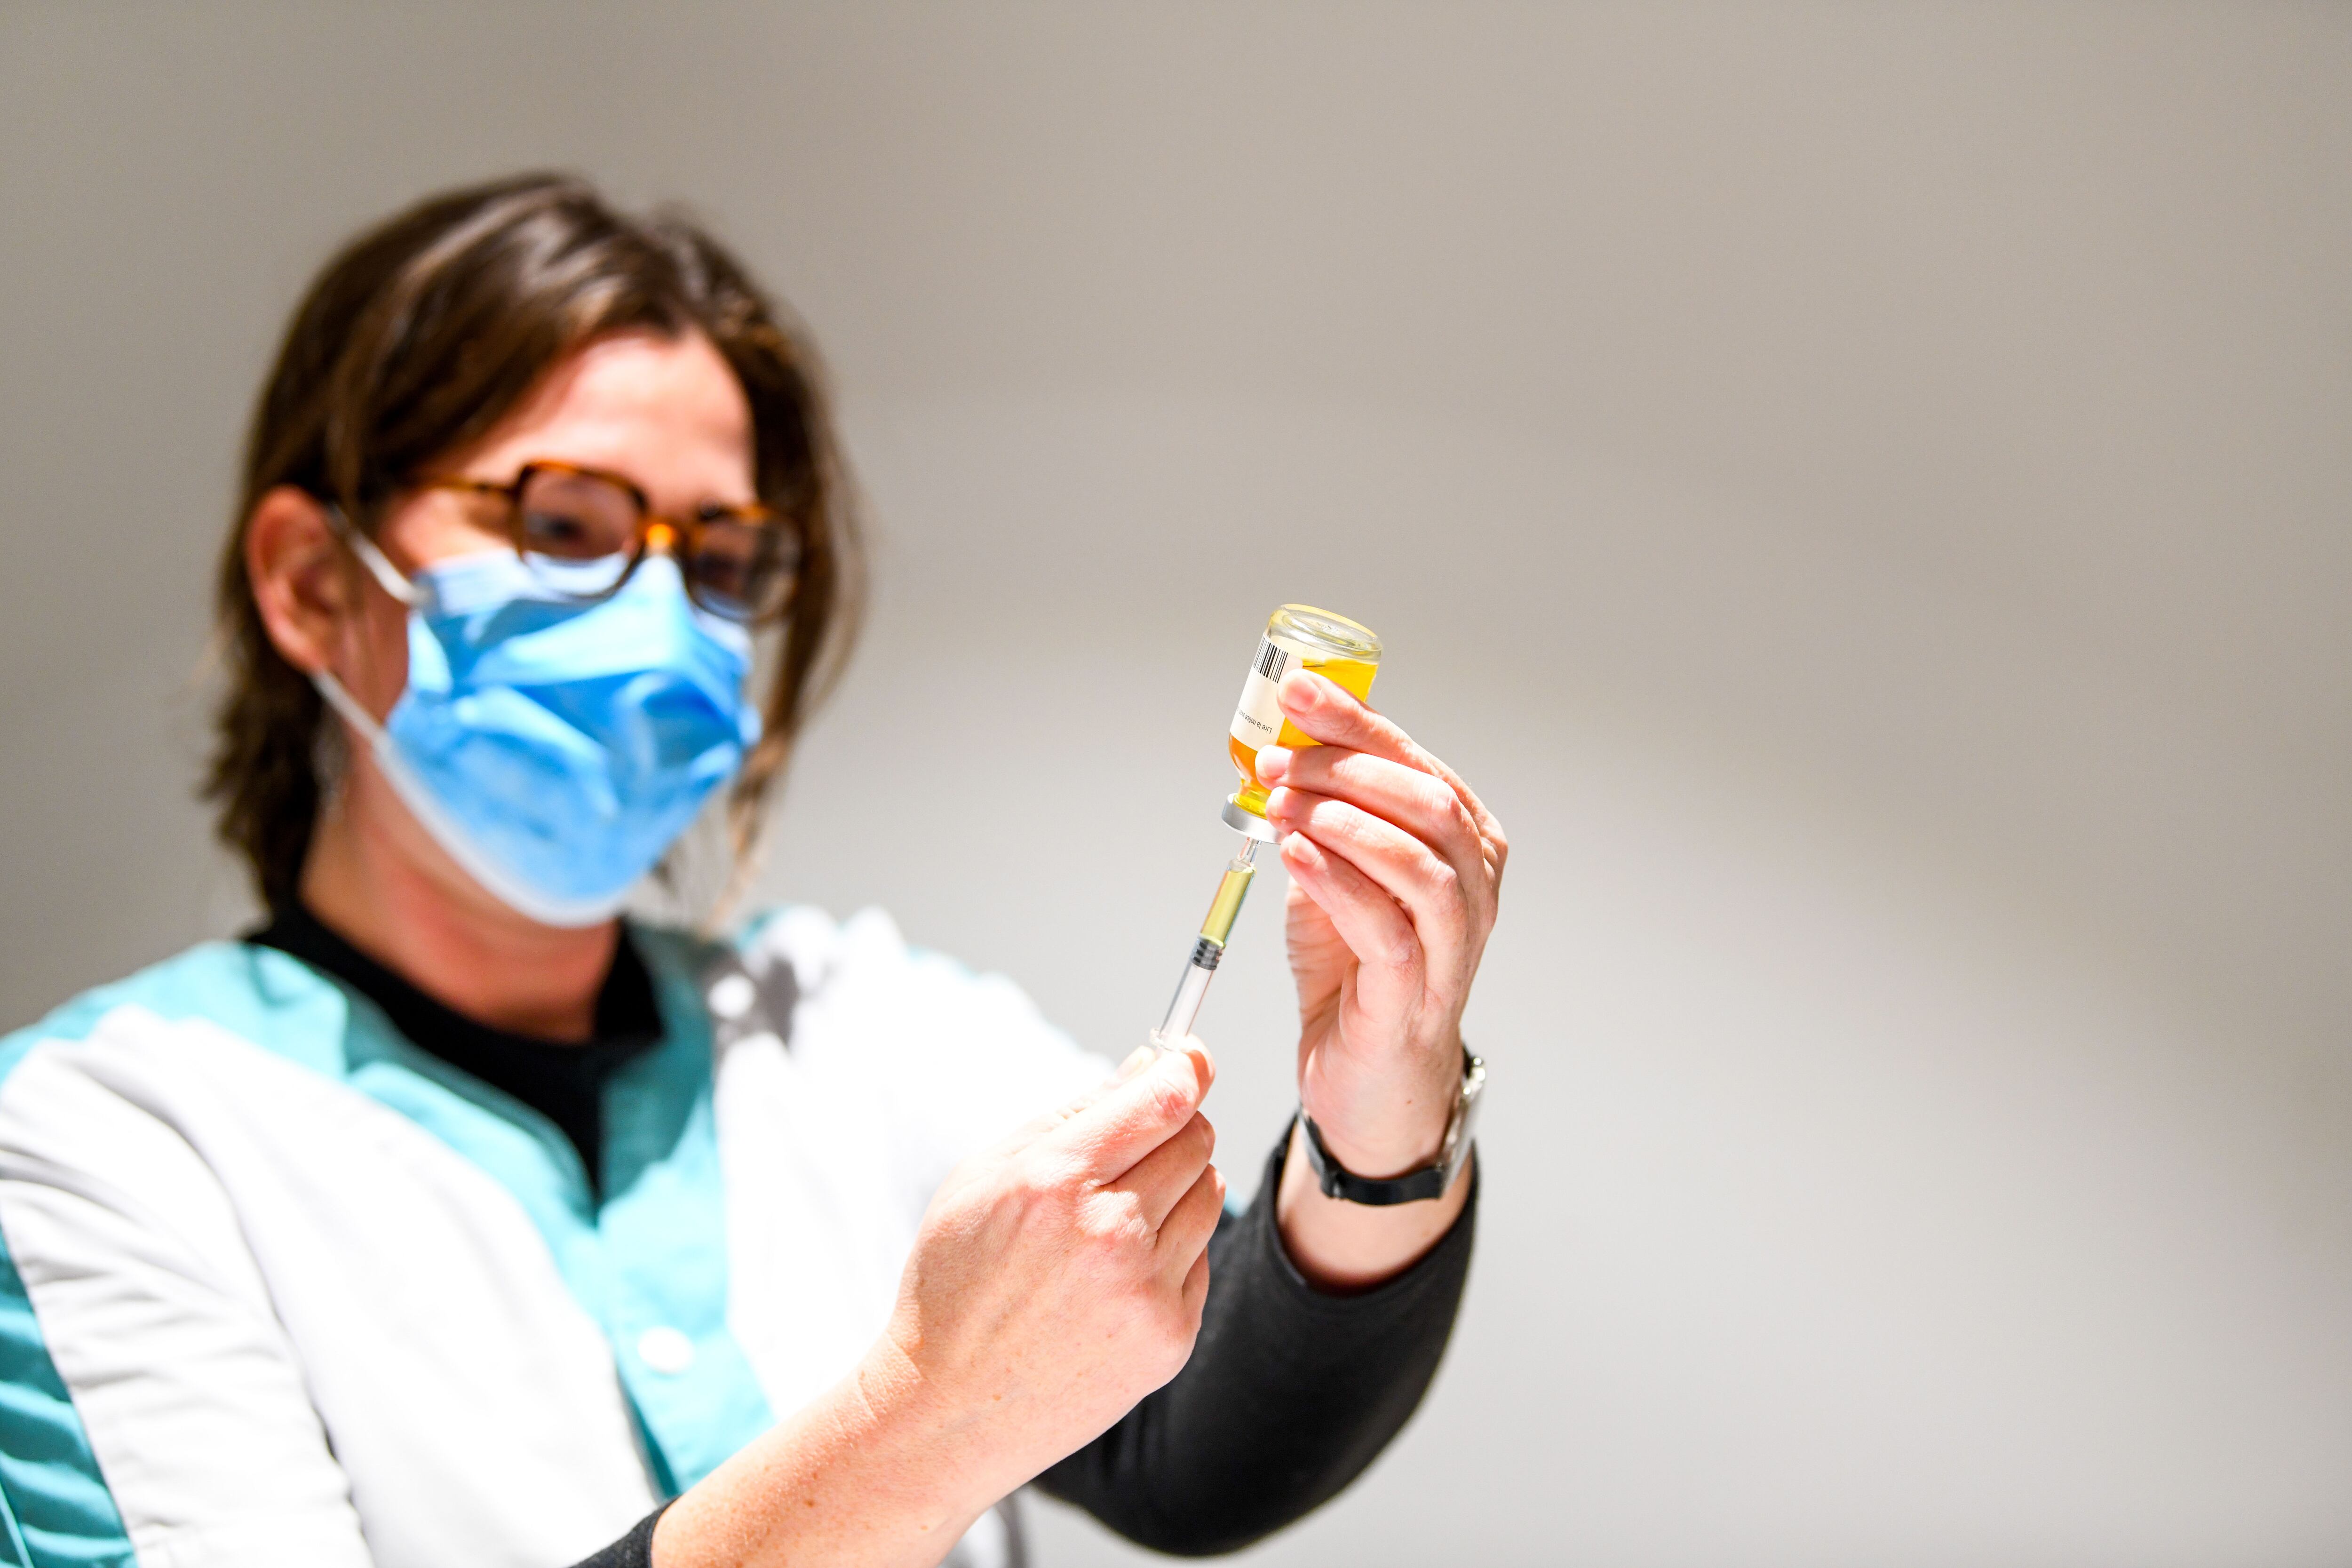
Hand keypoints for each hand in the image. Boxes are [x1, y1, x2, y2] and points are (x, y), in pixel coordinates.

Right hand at [652, 1046, 1225, 1567]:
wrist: (948, 1407)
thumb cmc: (958, 1280)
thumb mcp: (985, 1176)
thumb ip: (1073, 1113)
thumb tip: (1153, 1063)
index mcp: (1053, 1180)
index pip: (1165, 1099)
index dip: (1188, 1066)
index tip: (1190, 1058)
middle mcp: (1107, 1232)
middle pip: (1197, 1138)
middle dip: (1175, 1126)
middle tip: (1137, 1146)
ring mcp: (1144, 1290)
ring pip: (1209, 1194)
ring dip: (1176, 1189)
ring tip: (1115, 1219)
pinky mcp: (1169, 1337)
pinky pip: (1201, 1259)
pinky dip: (1170, 1253)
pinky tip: (1113, 1277)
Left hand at [1257, 671, 1506, 1179]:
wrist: (1365, 1074)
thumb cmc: (1355, 969)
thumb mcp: (1335, 874)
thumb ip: (1322, 817)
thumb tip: (1277, 751)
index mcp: (1463, 840)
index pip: (1414, 761)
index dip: (1354, 720)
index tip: (1295, 691)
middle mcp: (1476, 884)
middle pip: (1423, 800)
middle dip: (1344, 766)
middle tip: (1277, 762)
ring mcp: (1455, 941)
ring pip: (1418, 858)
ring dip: (1341, 820)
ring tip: (1283, 805)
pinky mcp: (1418, 994)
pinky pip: (1388, 926)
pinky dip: (1337, 882)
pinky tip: (1295, 855)